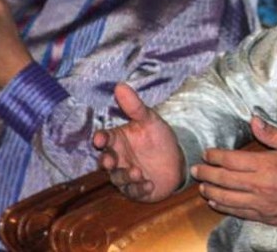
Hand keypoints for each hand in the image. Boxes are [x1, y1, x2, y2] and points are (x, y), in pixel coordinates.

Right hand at [93, 83, 184, 201]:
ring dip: (126, 176)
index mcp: (118, 140)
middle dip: (107, 162)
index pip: (105, 138)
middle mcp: (118, 158)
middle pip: (106, 161)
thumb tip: (120, 85)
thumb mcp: (150, 120)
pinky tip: (149, 184)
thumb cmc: (158, 138)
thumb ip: (135, 106)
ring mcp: (126, 175)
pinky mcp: (137, 189)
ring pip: (119, 178)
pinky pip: (134, 191)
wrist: (177, 160)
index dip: (100, 139)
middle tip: (111, 160)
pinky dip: (140, 189)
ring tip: (138, 172)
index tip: (100, 138)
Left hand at [192, 116, 276, 229]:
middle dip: (206, 173)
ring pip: (228, 198)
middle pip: (224, 179)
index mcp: (266, 165)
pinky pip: (239, 212)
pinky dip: (224, 207)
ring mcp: (261, 203)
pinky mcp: (265, 216)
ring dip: (211, 191)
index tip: (207, 153)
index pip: (231, 160)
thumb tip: (254, 120)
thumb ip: (273, 133)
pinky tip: (216, 203)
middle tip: (195, 170)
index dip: (216, 156)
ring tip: (201, 187)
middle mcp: (259, 185)